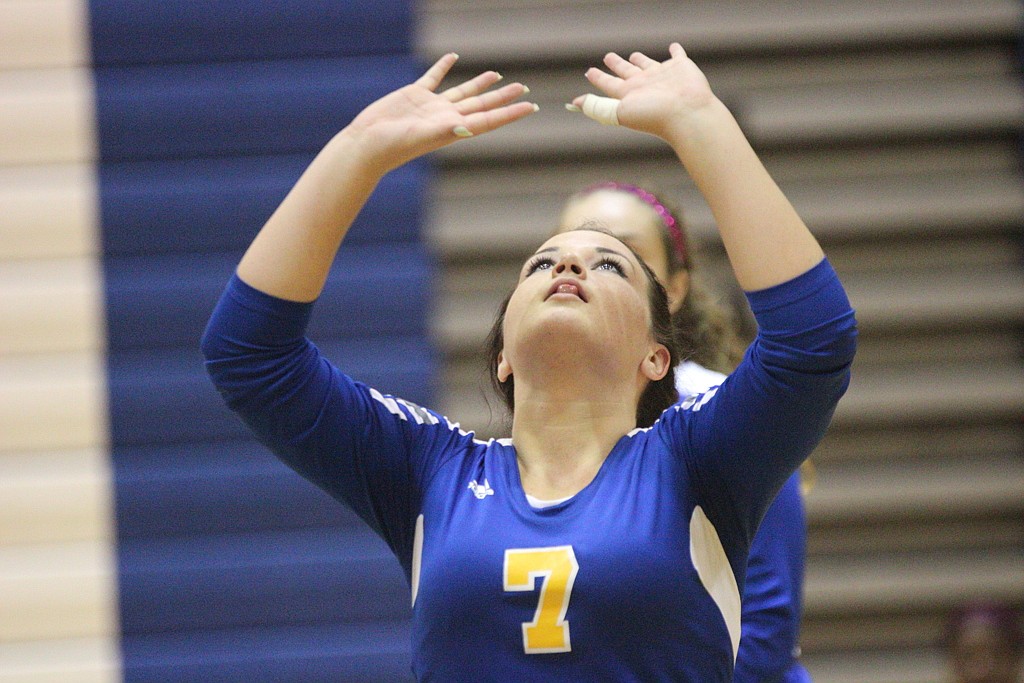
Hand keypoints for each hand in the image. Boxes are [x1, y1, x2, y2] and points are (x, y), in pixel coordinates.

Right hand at [345, 53, 536, 173]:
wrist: (367, 143)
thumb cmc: (393, 146)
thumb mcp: (420, 137)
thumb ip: (443, 130)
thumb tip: (465, 127)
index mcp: (453, 129)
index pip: (489, 119)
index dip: (510, 113)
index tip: (531, 106)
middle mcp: (447, 117)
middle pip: (482, 104)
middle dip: (503, 97)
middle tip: (523, 88)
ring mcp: (431, 106)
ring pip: (462, 92)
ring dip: (480, 84)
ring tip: (497, 75)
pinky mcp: (414, 95)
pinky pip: (434, 78)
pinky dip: (443, 67)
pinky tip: (452, 57)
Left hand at [569, 43, 716, 142]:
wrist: (686, 113)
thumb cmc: (653, 115)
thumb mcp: (618, 111)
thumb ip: (597, 107)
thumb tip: (575, 104)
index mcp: (629, 94)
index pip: (609, 84)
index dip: (598, 78)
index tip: (589, 72)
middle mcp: (644, 84)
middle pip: (626, 72)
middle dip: (616, 64)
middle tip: (608, 56)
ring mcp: (662, 76)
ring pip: (648, 64)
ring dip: (641, 59)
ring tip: (634, 55)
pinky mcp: (680, 67)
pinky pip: (677, 56)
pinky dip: (675, 51)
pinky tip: (673, 47)